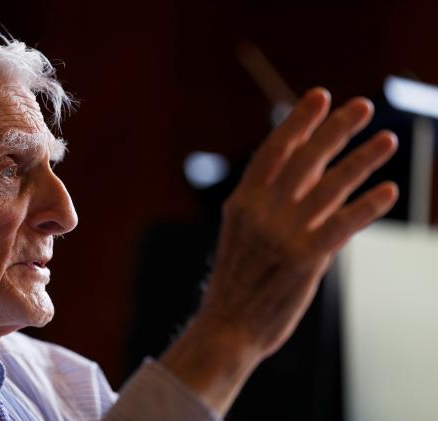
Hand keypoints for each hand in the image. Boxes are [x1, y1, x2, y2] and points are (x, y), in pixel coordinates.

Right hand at [200, 87, 396, 356]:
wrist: (227, 326)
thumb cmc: (239, 281)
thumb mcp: (245, 233)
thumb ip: (277, 201)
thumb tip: (313, 170)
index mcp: (243, 202)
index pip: (273, 151)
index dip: (298, 122)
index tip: (320, 96)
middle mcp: (260, 212)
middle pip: (303, 159)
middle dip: (334, 129)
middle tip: (362, 105)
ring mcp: (282, 235)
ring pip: (328, 187)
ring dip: (361, 160)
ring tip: (386, 139)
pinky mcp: (303, 260)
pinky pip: (341, 225)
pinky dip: (366, 206)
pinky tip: (387, 191)